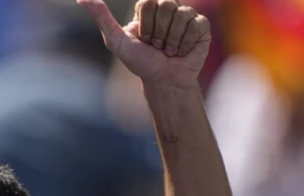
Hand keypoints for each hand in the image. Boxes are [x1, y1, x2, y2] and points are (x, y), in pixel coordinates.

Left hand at [78, 0, 210, 89]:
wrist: (163, 81)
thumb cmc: (140, 62)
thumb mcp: (116, 42)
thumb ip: (101, 19)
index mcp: (148, 8)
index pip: (148, 2)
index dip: (146, 25)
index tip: (143, 40)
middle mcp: (168, 7)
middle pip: (166, 5)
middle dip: (159, 33)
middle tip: (157, 47)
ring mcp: (186, 15)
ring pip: (182, 15)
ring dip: (172, 41)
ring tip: (169, 51)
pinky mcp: (202, 26)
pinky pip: (196, 26)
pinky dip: (186, 43)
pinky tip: (183, 51)